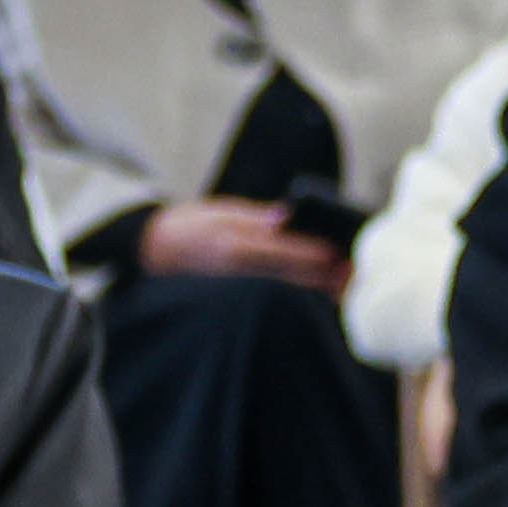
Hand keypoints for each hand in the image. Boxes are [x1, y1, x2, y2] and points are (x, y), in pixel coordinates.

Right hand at [138, 196, 349, 288]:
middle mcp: (236, 269)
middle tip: (351, 273)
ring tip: (343, 284)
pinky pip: (273, 293)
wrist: (155, 252)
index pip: (277, 249)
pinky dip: (297, 291)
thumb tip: (286, 217)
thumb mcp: (221, 211)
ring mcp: (238, 286)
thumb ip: (256, 216)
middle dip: (320, 275)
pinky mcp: (238, 295)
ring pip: (284, 288)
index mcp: (232, 243)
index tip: (333, 253)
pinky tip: (318, 291)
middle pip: (287, 274)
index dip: (307, 252)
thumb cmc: (190, 226)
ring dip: (314, 287)